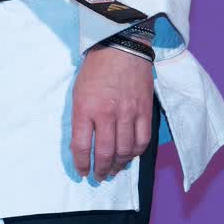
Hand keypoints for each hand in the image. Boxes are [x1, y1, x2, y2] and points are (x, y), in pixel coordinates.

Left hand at [71, 46, 153, 181]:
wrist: (122, 46)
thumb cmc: (95, 68)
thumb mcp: (78, 92)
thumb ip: (81, 117)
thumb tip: (84, 143)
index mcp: (86, 108)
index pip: (81, 146)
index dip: (81, 164)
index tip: (82, 172)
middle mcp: (107, 114)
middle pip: (105, 153)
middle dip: (100, 170)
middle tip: (98, 177)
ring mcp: (129, 113)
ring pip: (125, 151)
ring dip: (118, 166)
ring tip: (113, 171)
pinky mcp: (145, 111)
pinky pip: (142, 140)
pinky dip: (135, 153)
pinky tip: (129, 157)